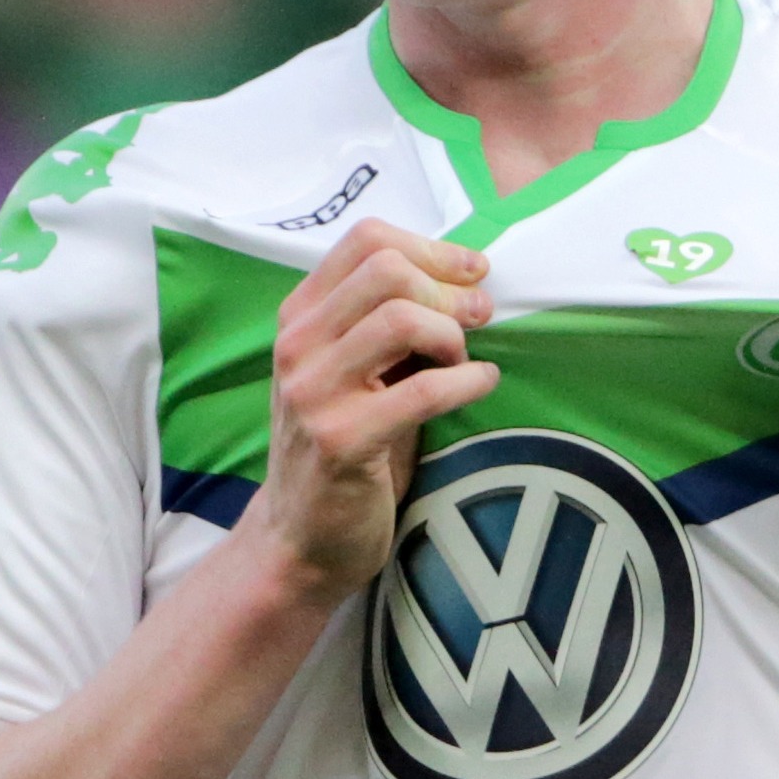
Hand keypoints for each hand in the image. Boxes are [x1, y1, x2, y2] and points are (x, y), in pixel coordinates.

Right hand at [251, 219, 498, 601]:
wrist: (300, 537)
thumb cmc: (342, 445)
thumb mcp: (348, 370)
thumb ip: (381, 322)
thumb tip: (463, 278)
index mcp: (299, 317)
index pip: (365, 241)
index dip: (432, 249)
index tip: (472, 272)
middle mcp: (297, 346)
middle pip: (386, 271)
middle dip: (448, 290)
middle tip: (480, 317)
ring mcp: (313, 392)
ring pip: (401, 319)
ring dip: (453, 335)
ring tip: (465, 360)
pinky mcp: (342, 440)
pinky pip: (422, 390)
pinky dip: (468, 381)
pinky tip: (482, 385)